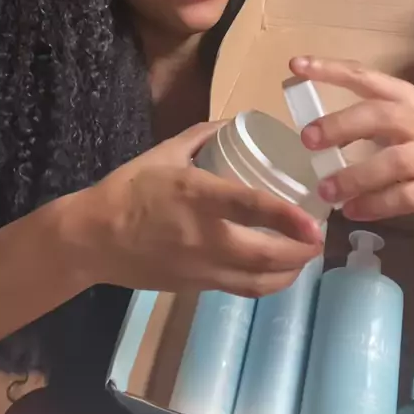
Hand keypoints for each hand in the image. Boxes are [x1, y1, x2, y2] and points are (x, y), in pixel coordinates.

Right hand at [86, 121, 322, 297]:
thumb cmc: (130, 188)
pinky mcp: (197, 286)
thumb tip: (235, 124)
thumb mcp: (165, 152)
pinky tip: (276, 270)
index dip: (287, 218)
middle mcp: (205, 237)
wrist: (93, 238)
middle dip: (301, 251)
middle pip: (265, 255)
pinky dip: (267, 283)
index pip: (250, 208)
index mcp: (198, 196)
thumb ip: (203, 135)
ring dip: (290, 272)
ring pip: (259, 281)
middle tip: (319, 238)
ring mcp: (202, 267)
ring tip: (304, 256)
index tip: (316, 224)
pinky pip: (242, 290)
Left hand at [290, 56, 413, 221]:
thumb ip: (366, 118)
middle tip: (308, 139)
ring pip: (393, 162)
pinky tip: (352, 210)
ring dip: (355, 176)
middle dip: (341, 126)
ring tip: (326, 189)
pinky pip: (404, 198)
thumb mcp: (404, 112)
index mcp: (405, 98)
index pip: (365, 77)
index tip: (297, 65)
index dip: (331, 69)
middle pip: (379, 117)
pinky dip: (375, 205)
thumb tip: (316, 133)